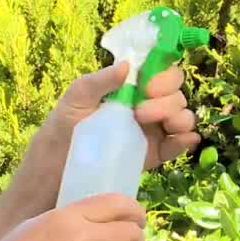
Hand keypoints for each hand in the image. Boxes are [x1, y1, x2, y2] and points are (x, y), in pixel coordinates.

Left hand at [40, 62, 199, 169]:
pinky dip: (186, 141)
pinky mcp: (152, 156)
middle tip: (141, 112)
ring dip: (180, 117)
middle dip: (167, 99)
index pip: (158, 73)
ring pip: (181, 118)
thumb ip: (97, 82)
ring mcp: (149, 132)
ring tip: (165, 126)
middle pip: (174, 94)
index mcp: (127, 89)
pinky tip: (184, 140)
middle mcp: (143, 107)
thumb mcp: (74, 101)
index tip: (147, 85)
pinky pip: (177, 146)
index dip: (162, 75)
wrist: (53, 175)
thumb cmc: (60, 133)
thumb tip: (126, 65)